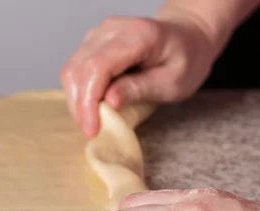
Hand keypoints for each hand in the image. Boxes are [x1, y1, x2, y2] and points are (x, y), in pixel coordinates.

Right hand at [60, 16, 215, 137]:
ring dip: (77, 101)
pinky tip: (94, 109)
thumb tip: (109, 102)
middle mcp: (112, 29)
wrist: (188, 39)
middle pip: (78, 69)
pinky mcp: (93, 43)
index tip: (92, 129)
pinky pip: (76, 69)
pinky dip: (80, 92)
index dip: (89, 101)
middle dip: (80, 106)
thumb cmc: (185, 61)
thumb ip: (140, 89)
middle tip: (92, 132)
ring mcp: (99, 34)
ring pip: (71, 70)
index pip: (97, 66)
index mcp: (137, 35)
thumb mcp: (173, 82)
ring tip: (93, 123)